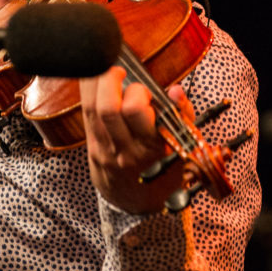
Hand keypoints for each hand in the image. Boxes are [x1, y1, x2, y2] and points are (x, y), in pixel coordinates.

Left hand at [78, 66, 192, 213]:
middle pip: (107, 109)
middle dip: (111, 81)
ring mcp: (106, 150)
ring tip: (108, 70)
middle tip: (120, 72)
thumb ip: (182, 113)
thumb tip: (175, 90)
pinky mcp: (92, 149)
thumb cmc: (167, 165)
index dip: (136, 91)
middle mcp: (127, 150)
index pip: (135, 111)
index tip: (143, 86)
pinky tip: (97, 81)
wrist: (141, 200)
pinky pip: (86, 114)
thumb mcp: (184, 143)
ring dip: (96, 82)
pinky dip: (89, 93)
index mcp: (154, 146)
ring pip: (92, 109)